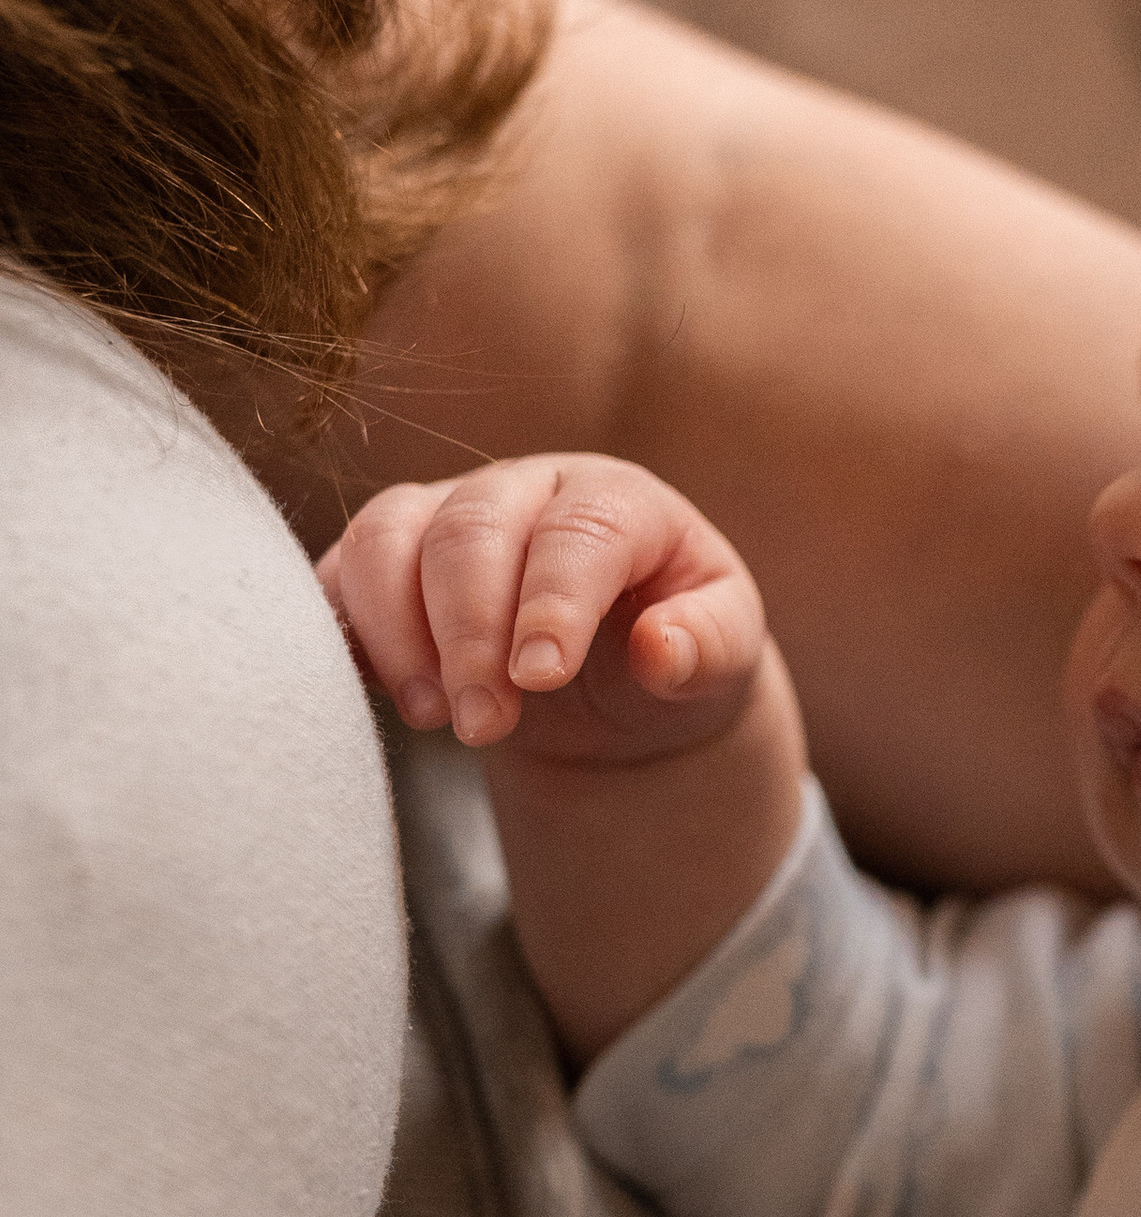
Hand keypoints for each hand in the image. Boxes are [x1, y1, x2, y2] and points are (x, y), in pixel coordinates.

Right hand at [321, 455, 810, 1060]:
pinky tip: (390, 695)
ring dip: (397, 632)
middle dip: (469, 634)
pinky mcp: (388, 558)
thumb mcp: (723, 655)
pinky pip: (339, 573)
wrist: (616, 674)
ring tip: (435, 717)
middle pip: (469, 531)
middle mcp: (524, 489)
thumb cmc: (674, 648)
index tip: (539, 679)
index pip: (579, 530)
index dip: (552, 601)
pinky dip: (348, 633)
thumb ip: (706, 647)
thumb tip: (660, 650)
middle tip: (484, 727)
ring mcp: (446, 513)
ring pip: (386, 537)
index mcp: (617, 498)